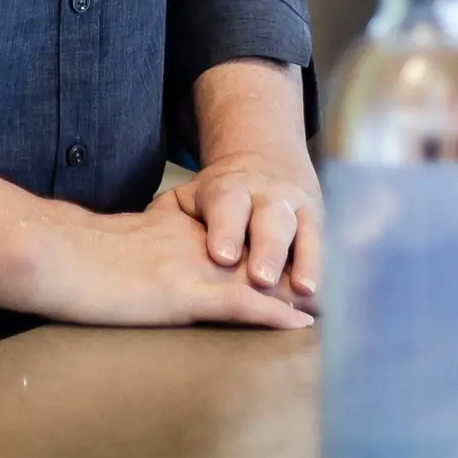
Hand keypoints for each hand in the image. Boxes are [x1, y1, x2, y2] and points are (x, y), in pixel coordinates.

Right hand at [0, 154, 311, 333]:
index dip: (270, 251)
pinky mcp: (182, 292)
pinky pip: (240, 303)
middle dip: (298, 271)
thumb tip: (138, 276)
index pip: (235, 239)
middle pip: (259, 254)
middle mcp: (192, 242)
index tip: (302, 263)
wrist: (48, 255)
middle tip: (338, 288)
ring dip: (297, 293)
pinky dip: (274, 314)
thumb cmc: (68, 259)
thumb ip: (138, 257)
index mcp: (175, 230)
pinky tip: (300, 324)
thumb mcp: (113, 251)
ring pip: (259, 276)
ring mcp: (190, 266)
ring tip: (334, 309)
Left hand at [187, 59, 323, 300]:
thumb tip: (137, 238)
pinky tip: (320, 295)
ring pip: (300, 232)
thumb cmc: (218, 198)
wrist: (267, 162)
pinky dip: (319, 269)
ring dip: (301, 262)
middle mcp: (265, 196)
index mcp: (229, 189)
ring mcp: (294, 208)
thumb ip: (168, 216)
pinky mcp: (316, 222)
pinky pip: (320, 246)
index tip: (222, 257)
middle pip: (268, 220)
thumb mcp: (191, 197)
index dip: (226, 231)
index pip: (227, 207)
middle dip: (267, 249)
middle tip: (261, 278)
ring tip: (302, 291)